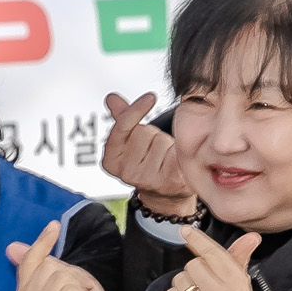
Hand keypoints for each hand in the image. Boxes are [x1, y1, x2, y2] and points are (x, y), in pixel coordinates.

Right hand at [103, 92, 193, 212]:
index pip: (122, 127)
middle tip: (154, 149)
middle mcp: (127, 173)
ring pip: (162, 141)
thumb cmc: (149, 162)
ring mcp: (147, 179)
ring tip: (164, 158)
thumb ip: (122, 118)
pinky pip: (177, 153)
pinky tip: (177, 160)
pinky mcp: (170, 181)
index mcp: (112, 161)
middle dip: (152, 135)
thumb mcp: (132, 140)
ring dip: (166, 144)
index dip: (135, 110)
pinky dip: (180, 152)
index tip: (150, 97)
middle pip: (145, 132)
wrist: (166, 194)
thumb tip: (111, 98)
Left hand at [160, 229, 260, 290]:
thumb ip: (239, 257)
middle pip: (192, 265)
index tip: (185, 231)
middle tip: (204, 287)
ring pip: (179, 281)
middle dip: (195, 273)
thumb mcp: (238, 281)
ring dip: (184, 287)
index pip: (212, 254)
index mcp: (237, 288)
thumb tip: (252, 236)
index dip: (197, 240)